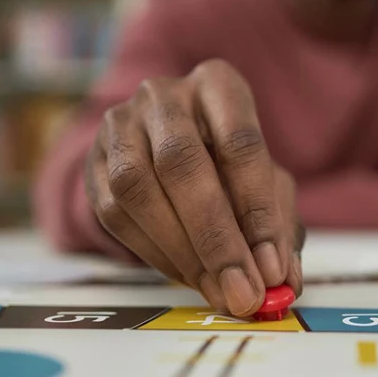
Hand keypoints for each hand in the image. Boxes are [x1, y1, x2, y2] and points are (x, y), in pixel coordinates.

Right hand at [84, 60, 303, 316]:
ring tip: (216, 290)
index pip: (240, 144)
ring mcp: (120, 124)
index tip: (273, 269)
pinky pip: (114, 213)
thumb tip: (284, 280)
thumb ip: (278, 229)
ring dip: (181, 251)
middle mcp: (164, 95)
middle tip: (242, 291)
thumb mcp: (266, 187)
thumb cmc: (230, 168)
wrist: (167, 153)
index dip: (258, 211)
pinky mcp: (93, 162)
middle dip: (216, 238)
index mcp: (218, 85)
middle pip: (182, 163)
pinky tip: (187, 275)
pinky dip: (155, 253)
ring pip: (138, 188)